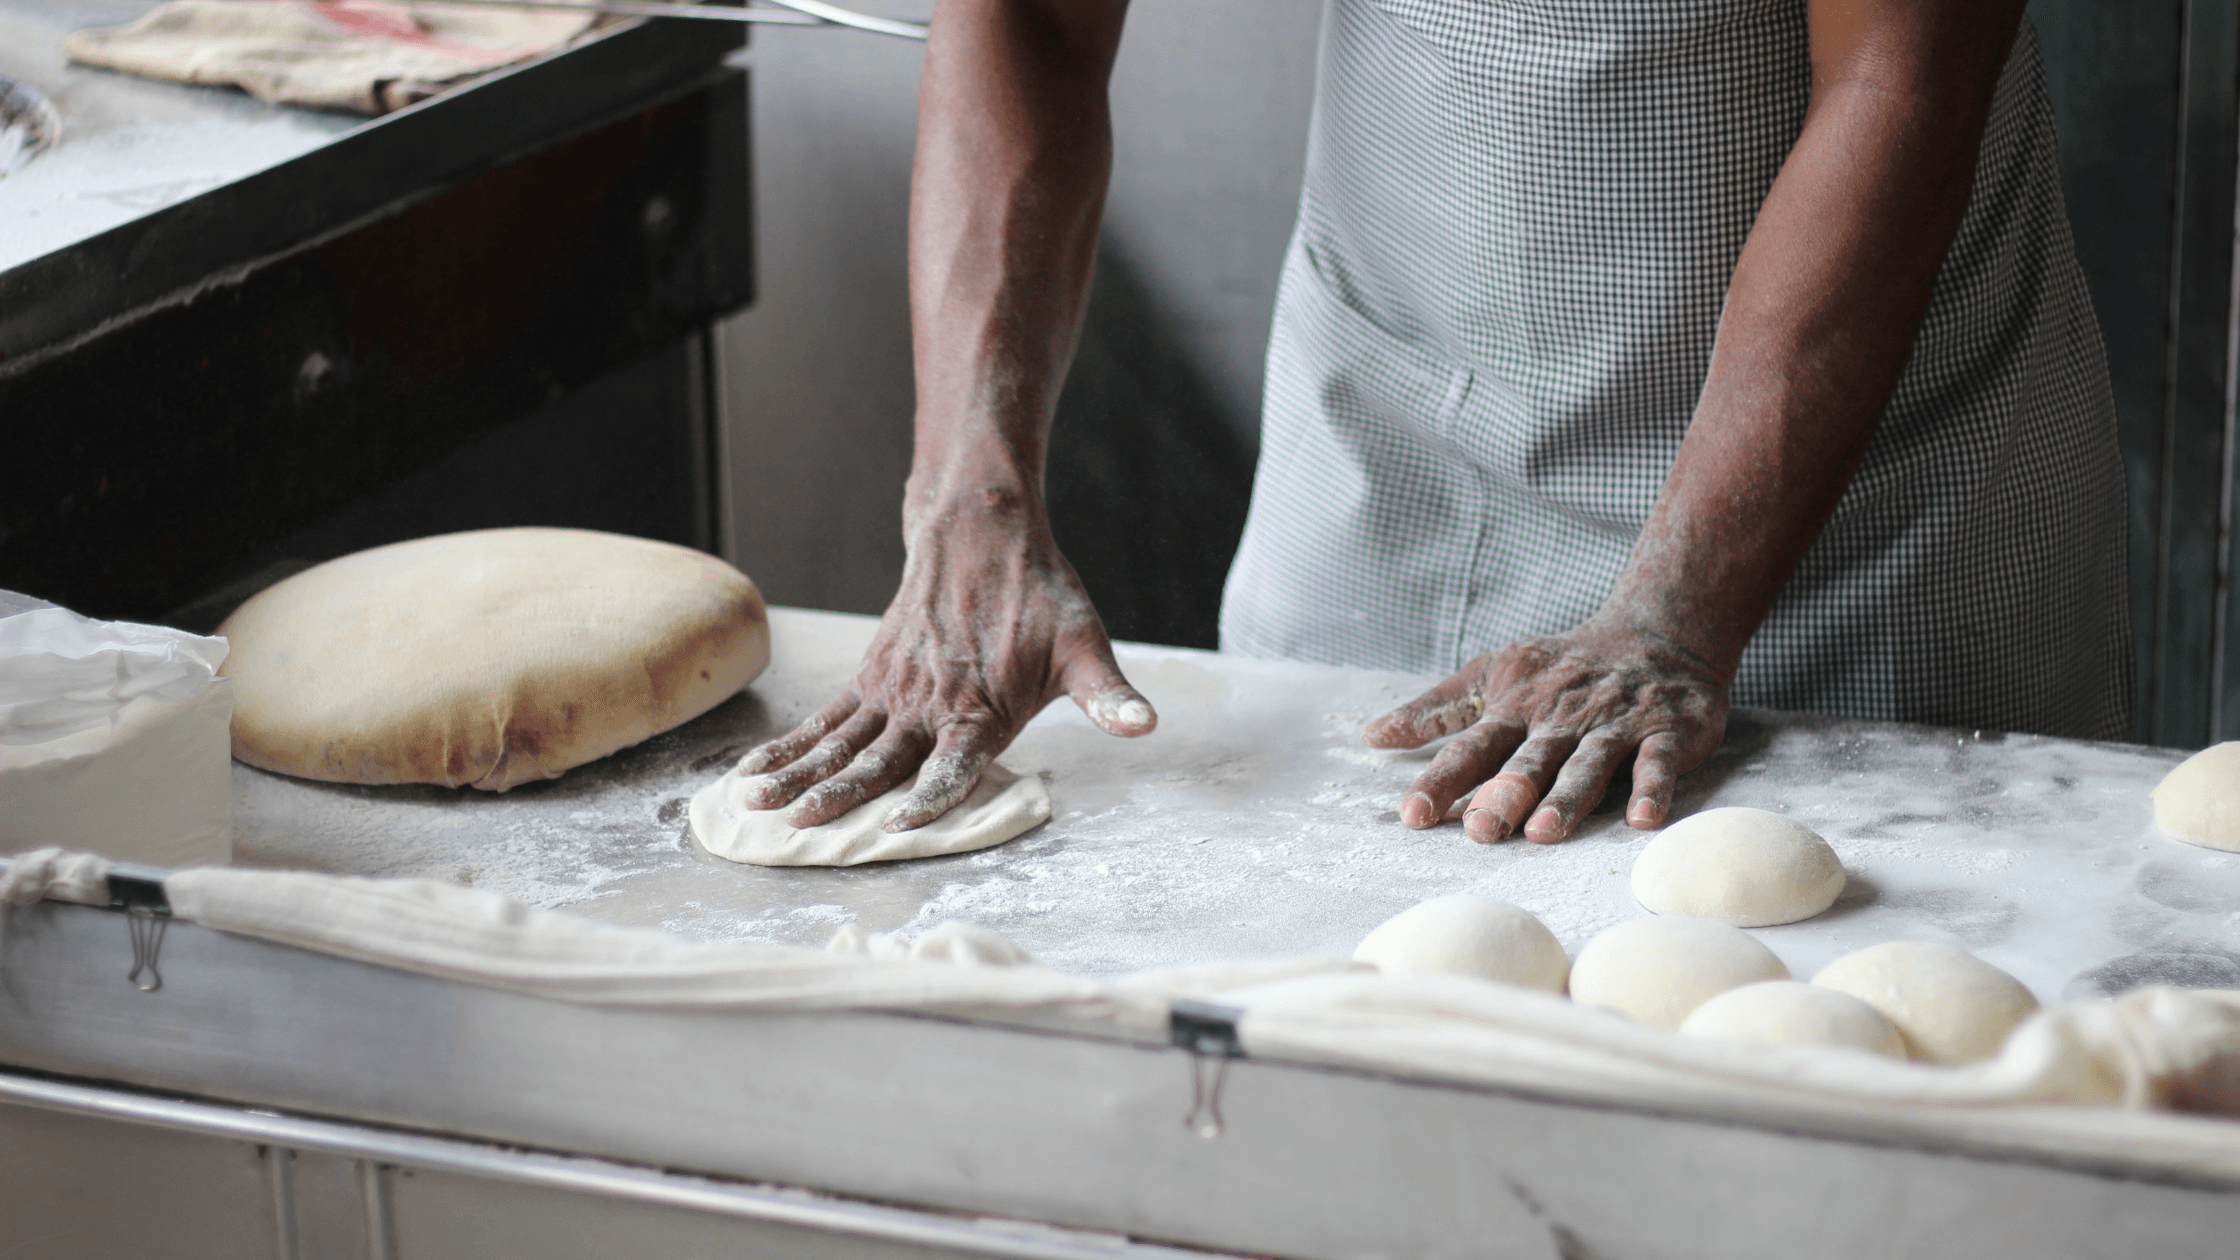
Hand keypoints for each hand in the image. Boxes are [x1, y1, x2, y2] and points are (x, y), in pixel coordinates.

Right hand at [736, 497, 1154, 831]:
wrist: (982, 532)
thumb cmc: (1040, 597)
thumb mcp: (1085, 645)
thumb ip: (1108, 697)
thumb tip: (1145, 725)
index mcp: (981, 709)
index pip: (952, 763)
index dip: (928, 796)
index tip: (897, 825)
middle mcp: (929, 704)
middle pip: (878, 760)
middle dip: (837, 797)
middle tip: (800, 828)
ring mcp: (892, 691)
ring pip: (839, 742)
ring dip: (797, 774)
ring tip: (757, 806)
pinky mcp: (870, 677)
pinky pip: (824, 718)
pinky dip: (789, 746)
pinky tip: (755, 774)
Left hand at [1362, 619, 1727, 843]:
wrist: (1660, 630)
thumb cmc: (1563, 664)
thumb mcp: (1494, 673)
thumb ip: (1438, 709)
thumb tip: (1372, 735)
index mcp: (1517, 706)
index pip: (1472, 747)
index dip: (1443, 779)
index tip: (1413, 814)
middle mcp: (1562, 717)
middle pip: (1529, 760)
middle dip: (1504, 794)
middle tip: (1480, 829)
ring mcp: (1615, 724)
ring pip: (1587, 763)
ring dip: (1567, 797)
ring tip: (1545, 831)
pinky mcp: (1667, 730)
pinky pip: (1658, 761)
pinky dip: (1651, 787)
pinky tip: (1642, 818)